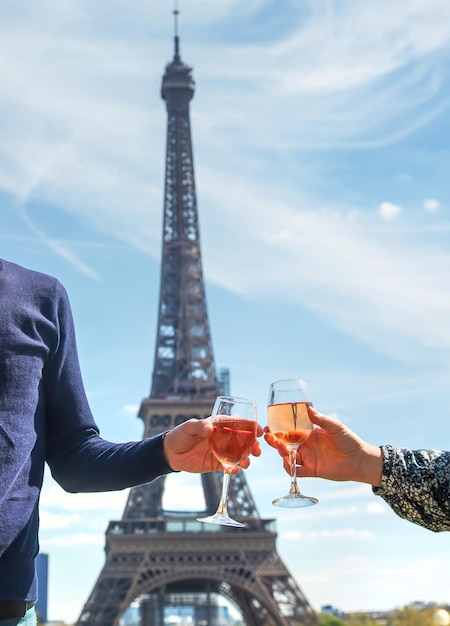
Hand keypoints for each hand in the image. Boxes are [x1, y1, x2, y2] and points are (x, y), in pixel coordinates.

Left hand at [164, 418, 262, 473]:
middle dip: (253, 445)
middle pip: (244, 440)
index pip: (239, 423)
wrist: (170, 453)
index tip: (259, 431)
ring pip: (239, 455)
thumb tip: (210, 429)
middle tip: (257, 451)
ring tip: (247, 463)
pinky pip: (229, 467)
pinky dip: (233, 469)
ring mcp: (221, 451)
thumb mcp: (189, 427)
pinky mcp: (216, 464)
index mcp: (219, 425)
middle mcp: (224, 438)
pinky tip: (233, 470)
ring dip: (246, 459)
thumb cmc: (180, 434)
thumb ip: (200, 426)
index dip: (251, 426)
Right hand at [264, 407, 382, 485]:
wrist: (360, 460)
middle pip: (285, 444)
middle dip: (274, 440)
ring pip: (288, 456)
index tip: (269, 425)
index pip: (289, 431)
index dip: (278, 429)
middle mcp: (306, 446)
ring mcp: (308, 458)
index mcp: (309, 434)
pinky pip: (296, 471)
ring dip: (281, 452)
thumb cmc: (349, 440)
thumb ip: (321, 419)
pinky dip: (289, 468)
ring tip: (281, 447)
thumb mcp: (335, 427)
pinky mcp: (312, 471)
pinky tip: (288, 462)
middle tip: (268, 437)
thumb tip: (308, 408)